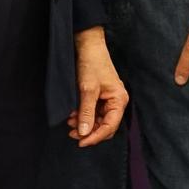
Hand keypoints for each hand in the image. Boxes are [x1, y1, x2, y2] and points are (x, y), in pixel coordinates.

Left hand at [69, 27, 127, 146]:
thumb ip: (86, 113)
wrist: (88, 45)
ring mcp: (108, 100)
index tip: (80, 142)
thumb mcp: (87, 90)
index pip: (110, 126)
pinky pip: (93, 112)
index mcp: (119, 100)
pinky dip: (83, 116)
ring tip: (69, 123)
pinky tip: (72, 116)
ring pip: (98, 120)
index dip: (95, 137)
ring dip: (84, 124)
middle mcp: (117, 102)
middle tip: (72, 134)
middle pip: (105, 126)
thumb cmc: (92, 64)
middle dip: (89, 131)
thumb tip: (84, 133)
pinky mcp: (100, 97)